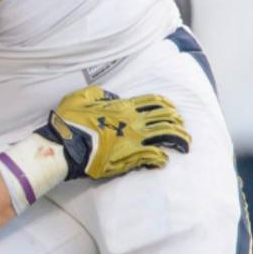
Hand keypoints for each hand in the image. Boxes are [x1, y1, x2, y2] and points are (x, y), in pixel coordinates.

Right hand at [38, 86, 190, 180]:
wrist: (67, 146)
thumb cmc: (71, 122)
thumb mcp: (79, 97)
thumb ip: (97, 93)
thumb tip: (109, 95)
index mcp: (123, 107)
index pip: (153, 101)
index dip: (166, 105)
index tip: (173, 110)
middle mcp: (133, 121)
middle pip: (166, 117)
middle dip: (178, 122)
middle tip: (183, 128)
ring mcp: (134, 139)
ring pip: (167, 135)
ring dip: (179, 139)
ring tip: (185, 145)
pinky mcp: (132, 156)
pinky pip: (155, 156)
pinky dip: (162, 158)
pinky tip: (164, 160)